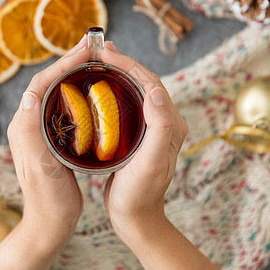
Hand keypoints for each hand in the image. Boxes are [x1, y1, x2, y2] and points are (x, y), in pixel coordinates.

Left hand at [0, 36, 89, 269]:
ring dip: (74, 73)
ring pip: (57, 92)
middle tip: (94, 47)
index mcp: (24, 126)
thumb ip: (30, 132)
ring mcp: (41, 130)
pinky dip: (79, 92)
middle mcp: (29, 124)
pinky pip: (65, 106)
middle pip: (49, 83)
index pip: (41, 84)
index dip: (63, 64)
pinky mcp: (53, 138)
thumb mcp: (40, 167)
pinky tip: (94, 90)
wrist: (50, 222)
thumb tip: (30, 95)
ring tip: (95, 61)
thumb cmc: (48, 199)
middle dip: (70, 62)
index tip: (87, 51)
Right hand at [101, 41, 187, 235]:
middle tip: (100, 52)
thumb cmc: (139, 193)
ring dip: (119, 75)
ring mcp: (151, 129)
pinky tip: (99, 91)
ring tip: (98, 64)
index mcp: (170, 124)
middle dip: (124, 64)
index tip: (106, 54)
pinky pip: (128, 106)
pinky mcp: (139, 136)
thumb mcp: (150, 163)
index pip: (152, 83)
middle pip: (145, 83)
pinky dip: (115, 92)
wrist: (135, 217)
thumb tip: (156, 91)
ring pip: (136, 92)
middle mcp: (164, 122)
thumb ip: (159, 127)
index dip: (129, 64)